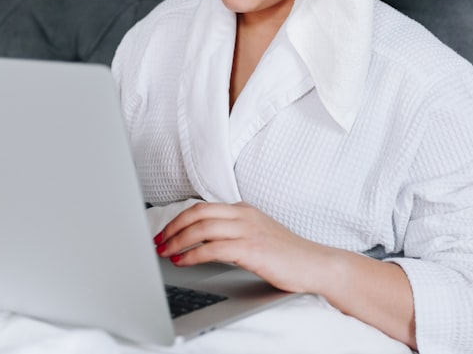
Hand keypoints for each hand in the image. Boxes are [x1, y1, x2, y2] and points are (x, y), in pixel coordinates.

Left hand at [153, 201, 331, 293]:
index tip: (163, 233)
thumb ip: (232, 233)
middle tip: (157, 242)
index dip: (178, 220)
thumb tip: (200, 242)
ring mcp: (248, 230)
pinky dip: (192, 255)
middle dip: (172, 228)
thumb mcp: (256, 235)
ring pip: (201, 228)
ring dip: (177, 241)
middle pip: (197, 213)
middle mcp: (244, 215)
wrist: (315, 264)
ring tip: (165, 253)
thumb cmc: (287, 255)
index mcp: (243, 209)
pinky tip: (183, 262)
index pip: (202, 208)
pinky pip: (213, 248)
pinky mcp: (251, 248)